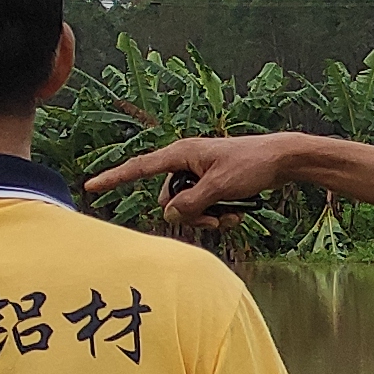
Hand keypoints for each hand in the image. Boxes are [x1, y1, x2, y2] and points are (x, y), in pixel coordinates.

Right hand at [88, 132, 298, 232]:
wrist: (282, 160)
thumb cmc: (252, 165)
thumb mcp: (220, 187)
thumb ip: (192, 203)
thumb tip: (169, 215)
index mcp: (180, 154)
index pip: (139, 168)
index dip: (115, 178)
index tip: (91, 186)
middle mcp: (185, 163)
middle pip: (169, 200)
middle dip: (190, 215)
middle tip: (215, 219)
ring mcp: (199, 175)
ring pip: (188, 207)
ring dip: (207, 218)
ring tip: (230, 216)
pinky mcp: (212, 184)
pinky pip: (204, 207)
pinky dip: (217, 214)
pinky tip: (237, 214)